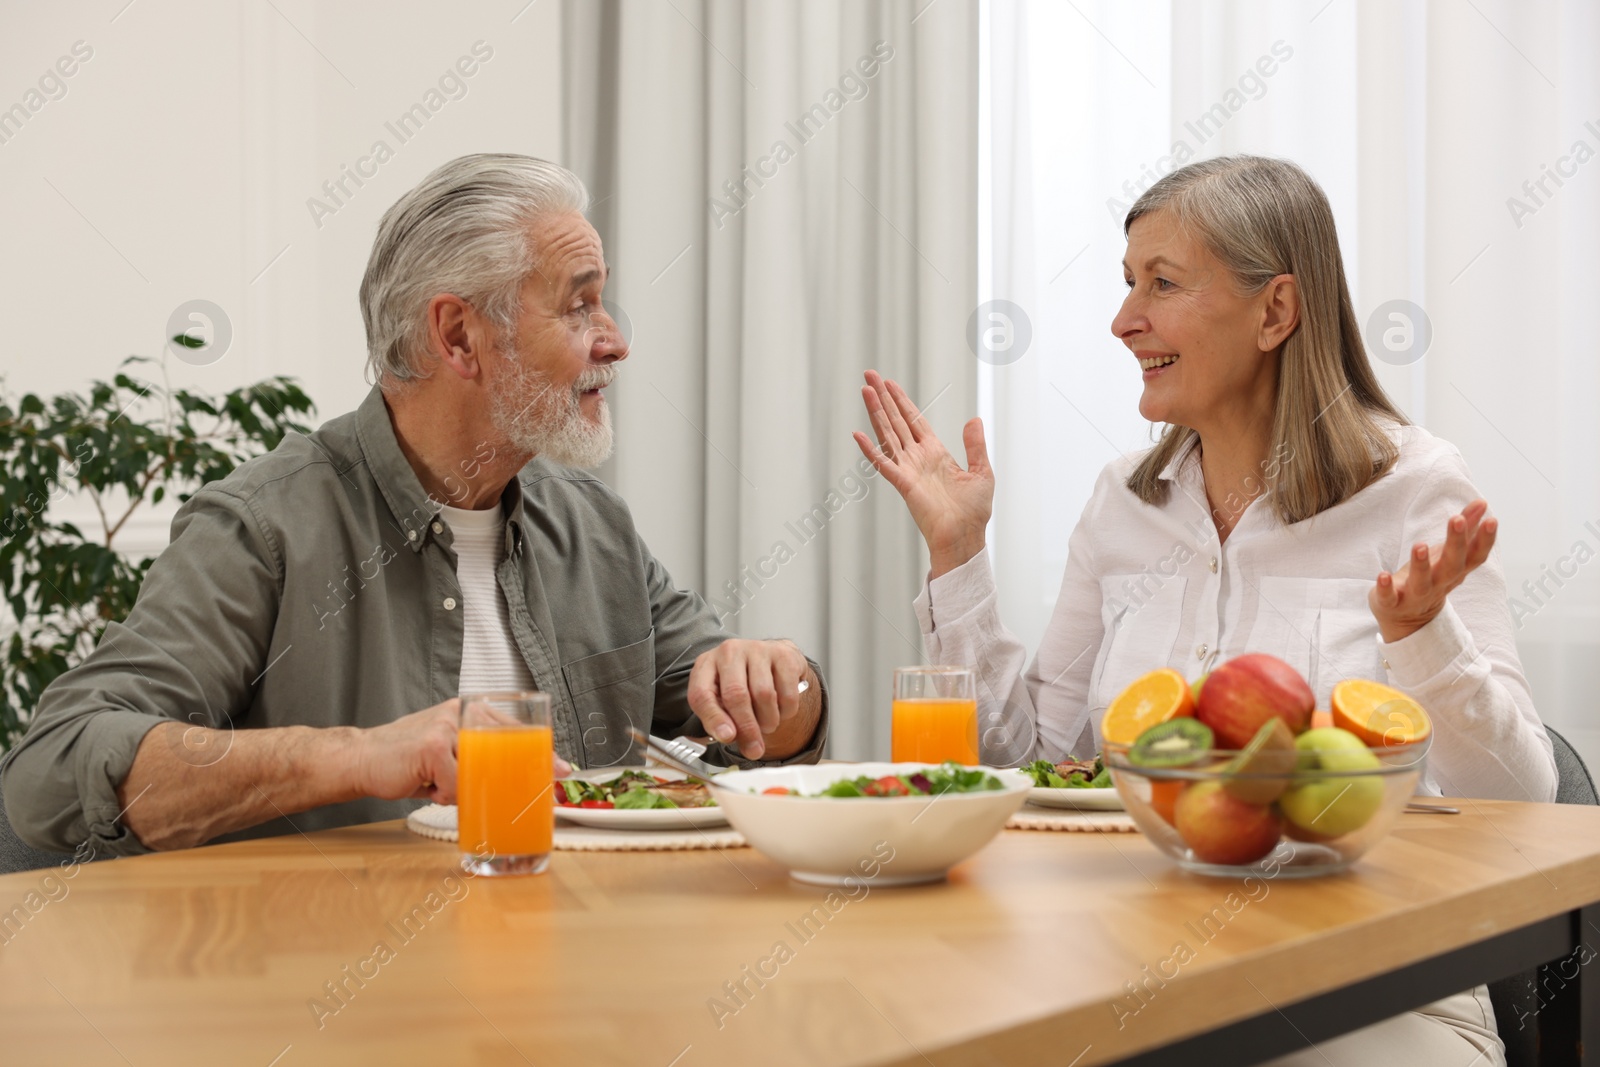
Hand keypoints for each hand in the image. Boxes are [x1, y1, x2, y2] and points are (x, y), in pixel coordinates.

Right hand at [352, 698, 573, 804]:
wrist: (359, 759)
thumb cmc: (405, 760)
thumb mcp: (446, 751)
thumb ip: (474, 756)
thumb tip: (513, 779)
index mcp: (467, 711)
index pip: (512, 728)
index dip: (539, 749)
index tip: (562, 768)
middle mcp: (461, 713)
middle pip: (508, 743)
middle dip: (528, 770)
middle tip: (545, 787)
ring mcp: (447, 728)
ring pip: (479, 770)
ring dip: (462, 789)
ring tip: (440, 786)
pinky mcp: (432, 747)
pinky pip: (456, 784)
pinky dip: (444, 795)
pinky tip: (427, 787)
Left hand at [687, 639, 816, 759]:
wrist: (770, 661)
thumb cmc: (740, 684)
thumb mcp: (720, 701)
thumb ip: (719, 723)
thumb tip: (727, 737)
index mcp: (706, 665)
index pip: (702, 694)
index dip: (714, 719)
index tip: (727, 737)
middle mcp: (729, 652)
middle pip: (736, 694)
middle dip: (747, 728)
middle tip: (754, 749)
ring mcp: (757, 649)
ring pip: (764, 695)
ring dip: (768, 721)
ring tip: (766, 725)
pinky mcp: (783, 655)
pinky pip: (787, 693)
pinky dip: (786, 712)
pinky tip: (780, 710)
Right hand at [851, 369, 993, 577]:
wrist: (965, 537)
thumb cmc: (973, 511)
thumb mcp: (981, 471)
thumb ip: (975, 445)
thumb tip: (974, 419)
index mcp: (935, 453)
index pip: (914, 420)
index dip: (901, 401)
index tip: (889, 384)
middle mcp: (918, 458)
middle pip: (896, 421)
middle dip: (883, 398)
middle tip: (869, 375)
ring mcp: (908, 469)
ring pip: (887, 434)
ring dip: (875, 412)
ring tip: (865, 390)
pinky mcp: (903, 484)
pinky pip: (883, 463)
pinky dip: (870, 450)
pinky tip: (858, 434)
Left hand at [1370, 499, 1497, 643]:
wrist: (1409, 619)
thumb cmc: (1432, 577)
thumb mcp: (1449, 554)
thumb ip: (1465, 529)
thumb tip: (1481, 503)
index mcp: (1455, 570)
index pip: (1475, 556)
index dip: (1485, 539)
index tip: (1491, 519)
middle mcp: (1440, 583)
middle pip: (1452, 565)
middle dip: (1456, 543)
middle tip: (1457, 519)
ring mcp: (1416, 595)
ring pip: (1422, 582)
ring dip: (1421, 565)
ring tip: (1419, 545)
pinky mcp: (1392, 603)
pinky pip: (1389, 597)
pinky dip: (1385, 588)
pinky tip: (1382, 575)